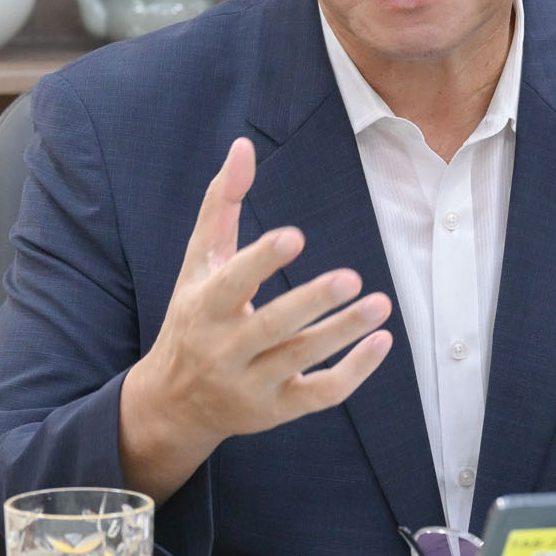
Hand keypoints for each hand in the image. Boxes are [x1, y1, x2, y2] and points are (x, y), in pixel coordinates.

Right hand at [119, 137, 393, 501]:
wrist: (174, 403)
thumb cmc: (193, 318)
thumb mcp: (198, 263)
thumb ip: (221, 204)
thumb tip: (242, 146)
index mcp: (203, 308)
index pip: (231, 284)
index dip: (261, 262)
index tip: (294, 237)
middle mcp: (224, 350)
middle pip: (270, 327)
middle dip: (309, 303)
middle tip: (351, 278)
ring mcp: (252, 384)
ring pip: (300, 360)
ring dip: (342, 333)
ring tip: (380, 304)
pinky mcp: (277, 410)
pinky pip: (319, 395)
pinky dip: (353, 373)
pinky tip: (382, 342)